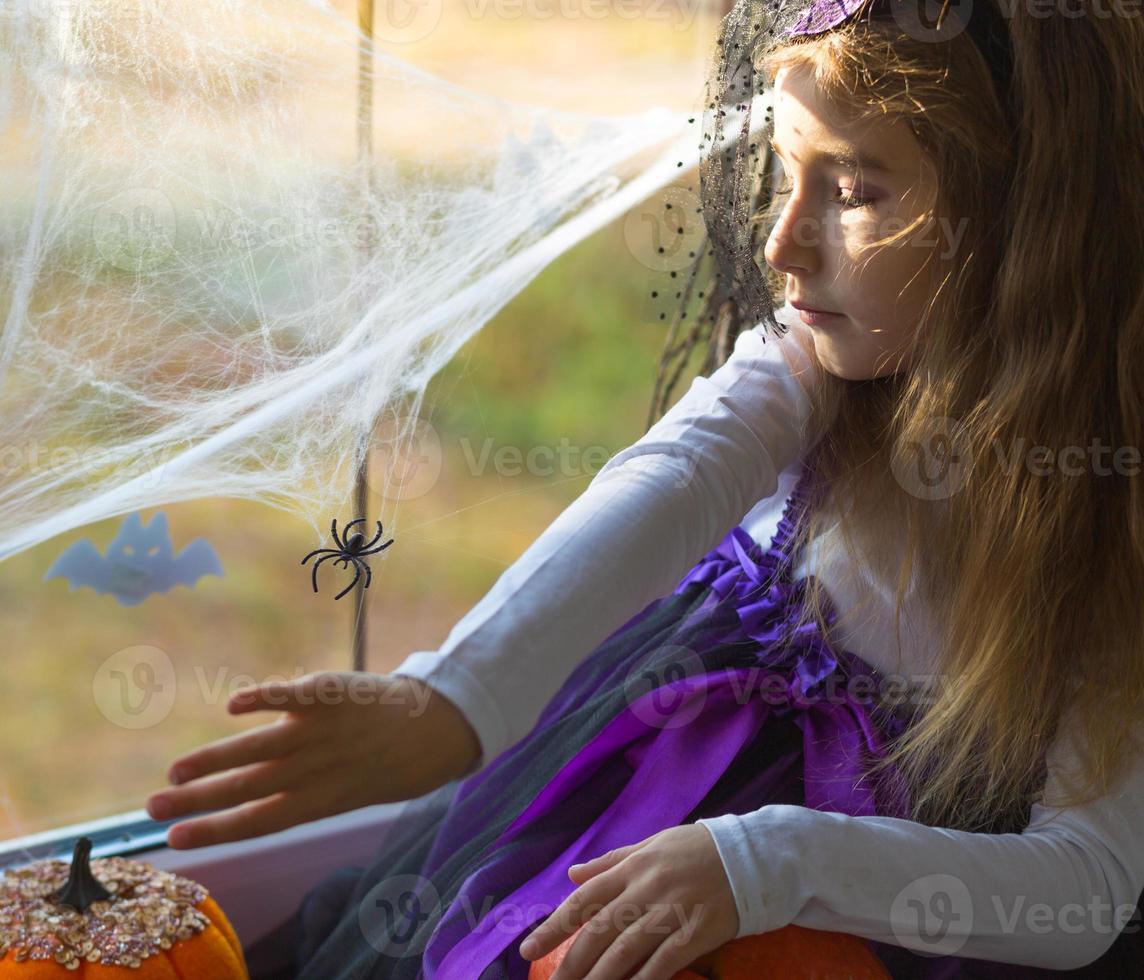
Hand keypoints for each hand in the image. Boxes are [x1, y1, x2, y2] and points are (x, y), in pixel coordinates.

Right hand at [146, 671, 480, 849]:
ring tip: (175, 772)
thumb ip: (294, 796)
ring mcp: (320, 731)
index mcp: (316, 800)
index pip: (256, 821)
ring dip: (212, 759)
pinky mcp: (329, 694)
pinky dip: (263, 698)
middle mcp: (313, 769)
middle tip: (154, 809)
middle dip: (196, 801)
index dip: (214, 831)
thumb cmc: (379, 763)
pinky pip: (292, 696)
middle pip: (246, 789)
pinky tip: (233, 706)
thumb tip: (240, 799)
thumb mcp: (341, 793)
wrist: (431, 730)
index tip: (174, 840)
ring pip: (256, 748)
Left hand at [517, 825, 738, 979]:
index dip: (554, 926)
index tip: (529, 949)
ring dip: (599, 978)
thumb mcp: (649, 845)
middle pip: (599, 931)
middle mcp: (645, 890)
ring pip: (625, 951)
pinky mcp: (695, 934)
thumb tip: (573, 874)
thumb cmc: (694, 849)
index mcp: (631, 868)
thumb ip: (610, 862)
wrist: (747, 855)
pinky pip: (663, 963)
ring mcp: (670, 913)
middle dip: (571, 963)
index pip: (583, 900)